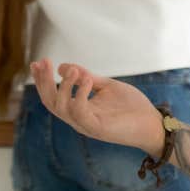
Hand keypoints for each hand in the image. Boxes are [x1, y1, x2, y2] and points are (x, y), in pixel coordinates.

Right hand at [29, 59, 164, 155]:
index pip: (53, 96)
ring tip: (73, 70)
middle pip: (51, 103)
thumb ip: (86, 77)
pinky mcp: (98, 128)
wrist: (152, 123)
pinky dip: (79, 95)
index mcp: (79, 109)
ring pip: (61, 108)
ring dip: (63, 87)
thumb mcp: (106, 86)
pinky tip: (87, 80)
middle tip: (43, 62)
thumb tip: (63, 67)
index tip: (37, 62)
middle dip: (44, 82)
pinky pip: (80, 113)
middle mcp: (78, 119)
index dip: (42, 80)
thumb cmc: (131, 107)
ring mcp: (87, 125)